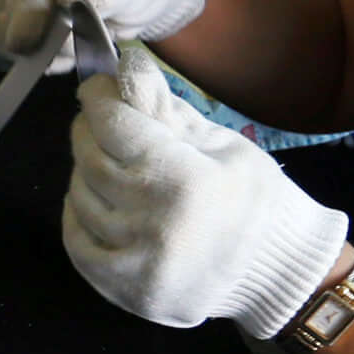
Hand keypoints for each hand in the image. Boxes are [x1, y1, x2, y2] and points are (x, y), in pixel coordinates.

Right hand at [0, 0, 205, 54]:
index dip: (27, 15)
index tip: (27, 46)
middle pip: (13, 1)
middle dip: (38, 35)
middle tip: (75, 49)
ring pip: (3, 17)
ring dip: (34, 43)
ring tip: (73, 46)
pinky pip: (6, 26)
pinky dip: (31, 45)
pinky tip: (59, 46)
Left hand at [61, 54, 349, 337]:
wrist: (275, 269)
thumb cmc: (254, 198)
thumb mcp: (221, 143)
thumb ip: (166, 108)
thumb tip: (126, 64)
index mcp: (183, 179)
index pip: (115, 124)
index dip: (98, 98)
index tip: (97, 87)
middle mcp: (152, 222)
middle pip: (90, 158)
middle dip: (88, 129)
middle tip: (100, 119)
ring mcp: (135, 261)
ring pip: (81, 197)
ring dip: (85, 172)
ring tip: (109, 161)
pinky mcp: (124, 289)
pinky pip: (78, 242)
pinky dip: (79, 215)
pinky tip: (98, 199)